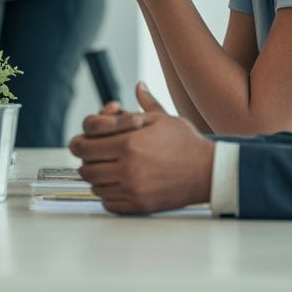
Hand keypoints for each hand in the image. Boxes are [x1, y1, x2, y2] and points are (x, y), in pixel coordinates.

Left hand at [69, 85, 213, 213]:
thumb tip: (139, 86)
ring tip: (110, 168)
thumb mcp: (164, 118)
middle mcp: (127, 167)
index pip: (83, 145)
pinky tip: (119, 183)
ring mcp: (132, 189)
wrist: (209, 171)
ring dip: (98, 176)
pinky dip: (108, 194)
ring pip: (94, 186)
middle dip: (88, 158)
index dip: (82, 140)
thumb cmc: (187, 143)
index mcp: (128, 142)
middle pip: (84, 167)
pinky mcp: (138, 205)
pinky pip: (108, 203)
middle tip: (98, 154)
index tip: (91, 140)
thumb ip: (145, 104)